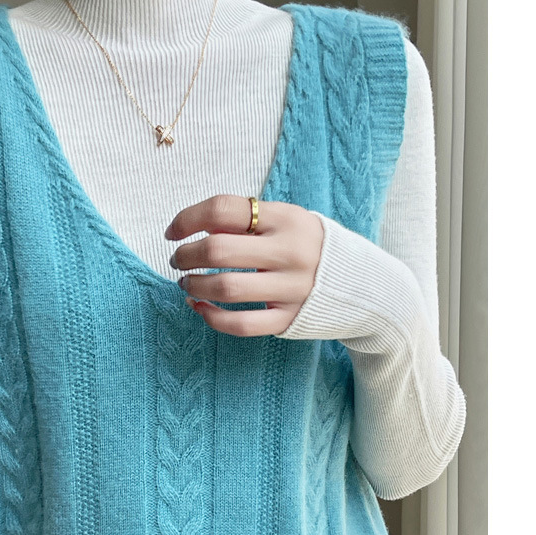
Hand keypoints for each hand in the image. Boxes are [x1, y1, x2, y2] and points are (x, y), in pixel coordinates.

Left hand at [164, 194, 324, 336]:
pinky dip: (211, 317)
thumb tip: (195, 227)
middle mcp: (289, 252)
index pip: (223, 209)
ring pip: (225, 289)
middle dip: (185, 255)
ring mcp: (291, 289)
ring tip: (187, 283)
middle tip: (178, 259)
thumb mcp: (287, 220)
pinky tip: (199, 308)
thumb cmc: (310, 246)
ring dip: (194, 286)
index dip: (187, 219)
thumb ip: (247, 221)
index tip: (172, 232)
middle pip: (218, 250)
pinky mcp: (289, 320)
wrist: (363, 282)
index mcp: (285, 219)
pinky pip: (241, 324)